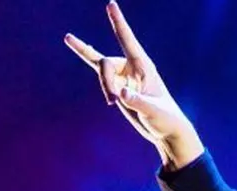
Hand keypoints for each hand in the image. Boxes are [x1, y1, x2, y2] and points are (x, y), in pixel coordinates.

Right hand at [65, 1, 202, 169]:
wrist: (166, 131)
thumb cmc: (166, 119)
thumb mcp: (153, 111)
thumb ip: (137, 102)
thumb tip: (121, 94)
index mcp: (144, 66)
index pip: (127, 40)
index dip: (118, 22)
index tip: (110, 4)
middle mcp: (132, 67)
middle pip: (106, 62)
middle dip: (105, 80)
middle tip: (113, 100)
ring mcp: (123, 76)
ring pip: (101, 72)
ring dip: (104, 87)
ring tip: (114, 104)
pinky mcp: (117, 86)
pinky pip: (100, 75)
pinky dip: (94, 72)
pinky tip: (70, 40)